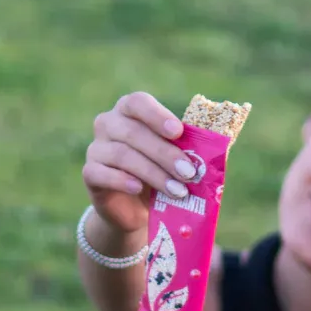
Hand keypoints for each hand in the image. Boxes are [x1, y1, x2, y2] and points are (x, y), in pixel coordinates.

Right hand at [81, 91, 200, 234]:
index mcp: (131, 111)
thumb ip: (193, 147)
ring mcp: (96, 148)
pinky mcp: (90, 173)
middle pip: (133, 132)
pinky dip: (122, 181)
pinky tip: (139, 189)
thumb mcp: (178, 158)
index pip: (138, 102)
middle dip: (165, 154)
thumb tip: (221, 143)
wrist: (136, 207)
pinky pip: (101, 173)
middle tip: (190, 173)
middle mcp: (108, 123)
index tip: (178, 132)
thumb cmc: (161, 173)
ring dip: (153, 173)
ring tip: (178, 191)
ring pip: (122, 155)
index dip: (157, 116)